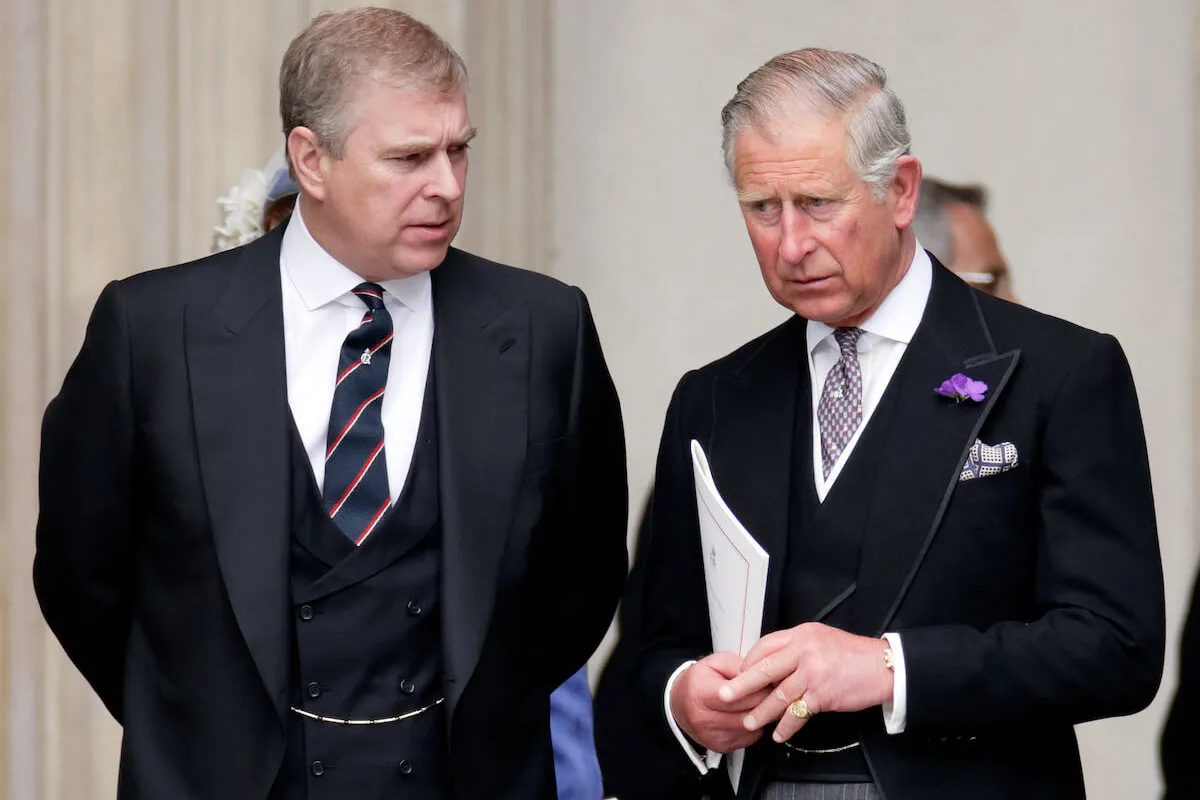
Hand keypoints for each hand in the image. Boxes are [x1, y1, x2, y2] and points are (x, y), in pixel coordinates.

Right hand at [669, 652, 771, 753]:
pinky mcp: (719, 746)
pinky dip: (754, 727)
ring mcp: (711, 735)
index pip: (739, 696)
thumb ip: (740, 667)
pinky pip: (748, 738)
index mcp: (702, 693)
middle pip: (747, 713)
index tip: (770, 681)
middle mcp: (703, 718)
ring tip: (764, 703)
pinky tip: (751, 715)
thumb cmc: (700, 680)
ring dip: (761, 716)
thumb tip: (763, 678)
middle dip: (765, 702)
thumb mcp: (717, 662)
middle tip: (774, 692)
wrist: (679, 703)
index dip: (759, 688)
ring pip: (750, 728)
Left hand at [718, 623, 893, 742]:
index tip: (740, 673)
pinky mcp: (823, 694)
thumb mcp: (821, 638)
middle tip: (724, 695)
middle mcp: (804, 650)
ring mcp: (813, 673)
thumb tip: (773, 661)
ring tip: (749, 722)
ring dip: (762, 711)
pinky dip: (787, 726)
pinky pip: (798, 712)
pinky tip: (779, 733)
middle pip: (764, 668)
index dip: (750, 661)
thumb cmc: (853, 654)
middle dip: (741, 685)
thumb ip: (798, 647)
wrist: (882, 666)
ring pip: (778, 694)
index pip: (766, 645)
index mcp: (801, 634)